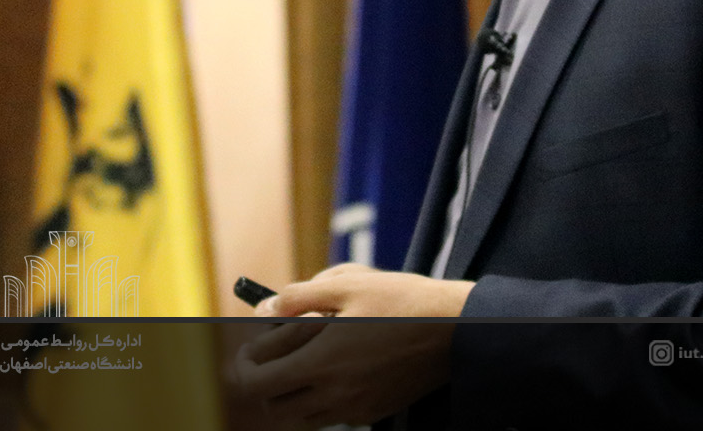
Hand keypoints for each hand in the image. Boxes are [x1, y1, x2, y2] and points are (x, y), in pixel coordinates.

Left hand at [225, 266, 473, 428]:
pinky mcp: (375, 412)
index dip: (245, 366)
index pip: (261, 383)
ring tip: (302, 359)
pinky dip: (320, 399)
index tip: (249, 347)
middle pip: (276, 408)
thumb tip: (263, 307)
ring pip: (303, 417)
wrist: (457, 328)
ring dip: (292, 394)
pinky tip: (334, 367)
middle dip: (266, 383)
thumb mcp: (345, 285)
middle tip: (272, 355)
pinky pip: (333, 416)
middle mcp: (336, 395)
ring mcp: (357, 409)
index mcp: (323, 363)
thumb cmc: (402, 301)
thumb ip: (296, 298)